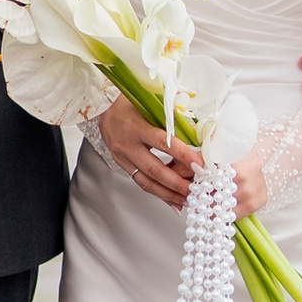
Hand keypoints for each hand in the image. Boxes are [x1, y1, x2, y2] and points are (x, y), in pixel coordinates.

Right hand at [98, 98, 200, 212]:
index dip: (183, 155)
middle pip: (154, 170)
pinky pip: (141, 182)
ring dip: (168, 194)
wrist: (102, 105)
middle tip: (195, 190)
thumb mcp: (152, 103)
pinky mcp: (122, 164)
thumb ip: (174, 117)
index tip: (199, 164)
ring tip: (186, 200)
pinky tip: (171, 200)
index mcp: (136, 126)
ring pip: (147, 182)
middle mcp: (127, 145)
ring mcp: (123, 157)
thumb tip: (198, 134)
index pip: (163, 143)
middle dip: (177, 183)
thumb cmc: (129, 101)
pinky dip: (158, 192)